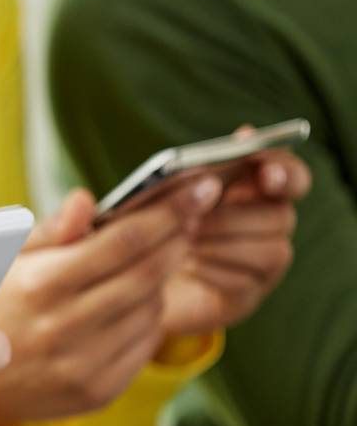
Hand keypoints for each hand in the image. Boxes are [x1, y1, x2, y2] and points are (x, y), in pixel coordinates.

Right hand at [0, 181, 218, 425]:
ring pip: (152, 309)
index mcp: (40, 285)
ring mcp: (82, 363)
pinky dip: (150, 317)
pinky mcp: (98, 391)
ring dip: (162, 279)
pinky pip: (145, 345)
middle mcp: (62, 326)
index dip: (168, 213)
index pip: (122, 242)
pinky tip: (135, 305)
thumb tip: (87, 199)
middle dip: (178, 240)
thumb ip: (53, 231)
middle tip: (192, 217)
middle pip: (148, 274)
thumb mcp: (8, 260)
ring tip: (151, 263)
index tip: (199, 190)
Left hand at [161, 137, 310, 336]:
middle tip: (192, 219)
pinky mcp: (249, 293)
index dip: (286, 173)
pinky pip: (248, 280)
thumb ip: (209, 167)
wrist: (135, 278)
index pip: (291, 176)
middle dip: (234, 217)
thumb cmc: (155, 224)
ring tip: (184, 241)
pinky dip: (215, 270)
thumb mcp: (170, 194)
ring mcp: (264, 262)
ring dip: (222, 243)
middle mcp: (269, 224)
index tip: (266, 174)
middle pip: (281, 216)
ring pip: (271, 250)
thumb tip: (245, 132)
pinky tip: (188, 265)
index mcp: (254, 190)